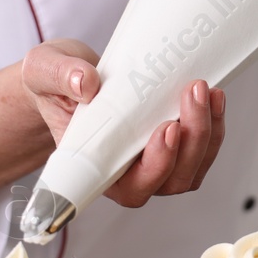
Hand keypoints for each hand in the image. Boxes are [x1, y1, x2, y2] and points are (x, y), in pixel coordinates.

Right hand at [19, 39, 226, 207]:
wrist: (69, 79)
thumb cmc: (54, 85)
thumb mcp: (45, 70)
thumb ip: (60, 76)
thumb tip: (86, 83)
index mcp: (95, 168)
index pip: (130, 187)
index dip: (155, 168)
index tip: (165, 130)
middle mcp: (127, 173)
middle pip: (171, 179)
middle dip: (191, 140)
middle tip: (192, 93)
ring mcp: (153, 162)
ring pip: (192, 168)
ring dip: (207, 133)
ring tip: (206, 91)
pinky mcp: (173, 146)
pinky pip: (202, 149)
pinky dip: (213, 125)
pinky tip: (212, 96)